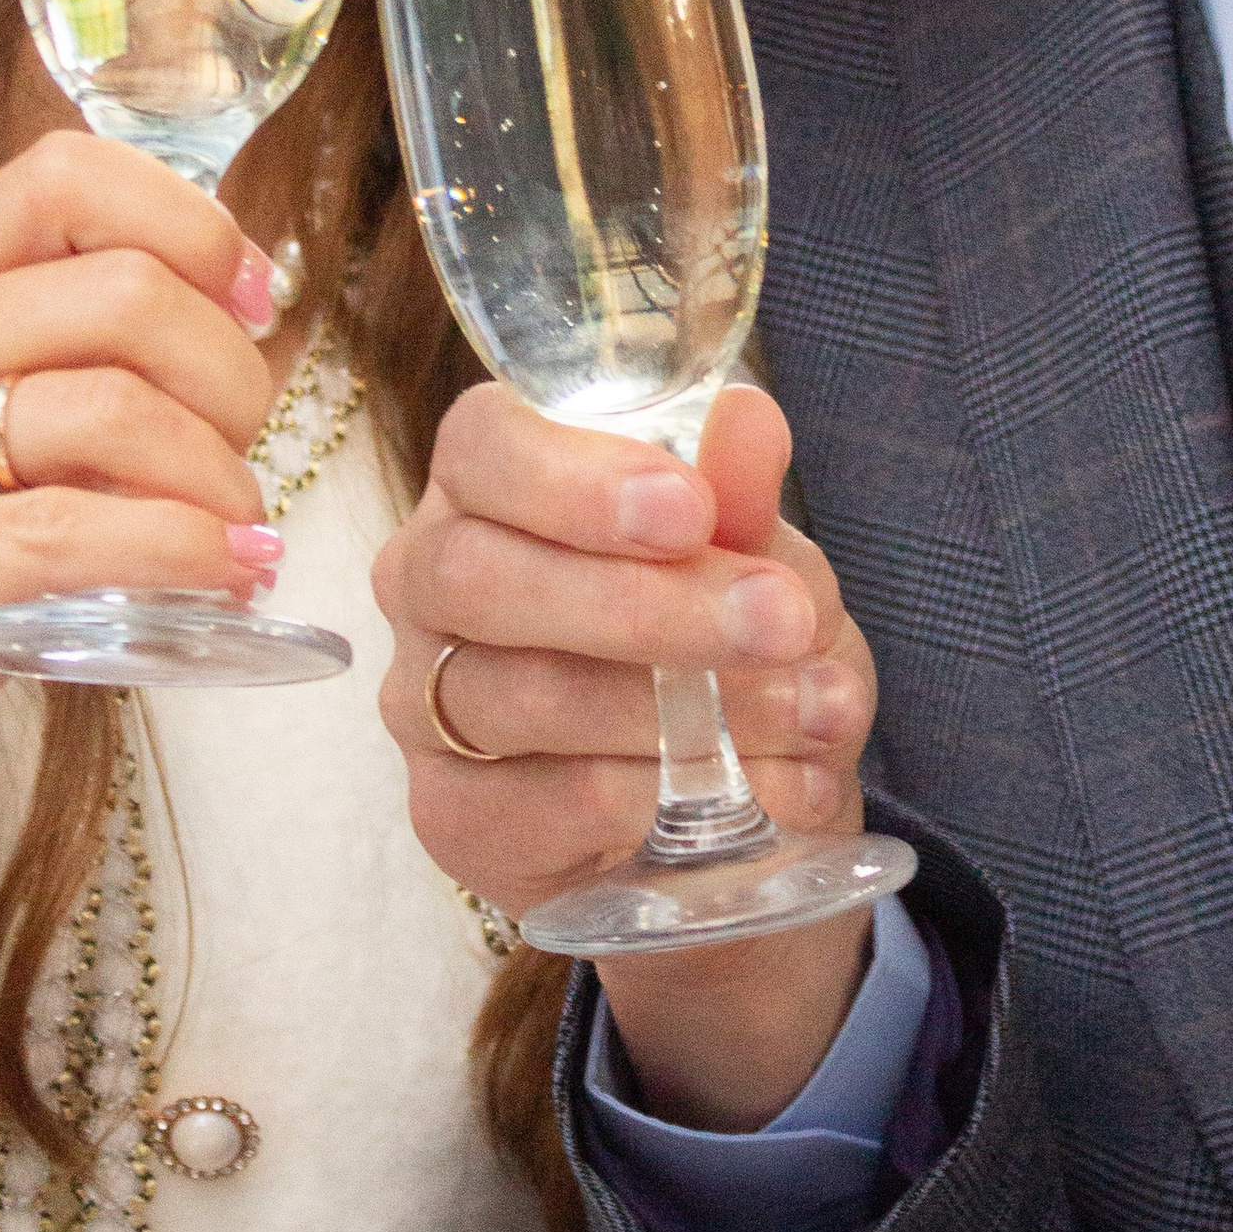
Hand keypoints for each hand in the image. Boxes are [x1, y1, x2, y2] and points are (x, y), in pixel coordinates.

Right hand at [0, 130, 276, 1006]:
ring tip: (239, 535)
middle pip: (121, 293)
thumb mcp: (6, 432)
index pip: (65, 177)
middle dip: (231, 373)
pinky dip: (183, 553)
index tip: (255, 300)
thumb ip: (97, 360)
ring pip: (110, 410)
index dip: (190, 222)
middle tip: (246, 453)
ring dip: (217, 477)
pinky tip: (224, 579)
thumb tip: (255, 310)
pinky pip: (74, 535)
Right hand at [375, 383, 879, 1126]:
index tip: (691, 508)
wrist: (737, 813)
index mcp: (490, 484)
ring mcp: (424, 703)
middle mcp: (429, 582)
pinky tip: (755, 794)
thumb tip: (747, 416)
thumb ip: (741, 495)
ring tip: (808, 714)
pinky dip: (663, 798)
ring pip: (520, 696)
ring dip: (680, 711)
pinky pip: (542, 805)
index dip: (577, 477)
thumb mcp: (759, 565)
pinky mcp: (448, 815)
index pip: (484, 446)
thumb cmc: (724, 646)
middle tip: (776, 622)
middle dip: (642, 603)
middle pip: (477, 575)